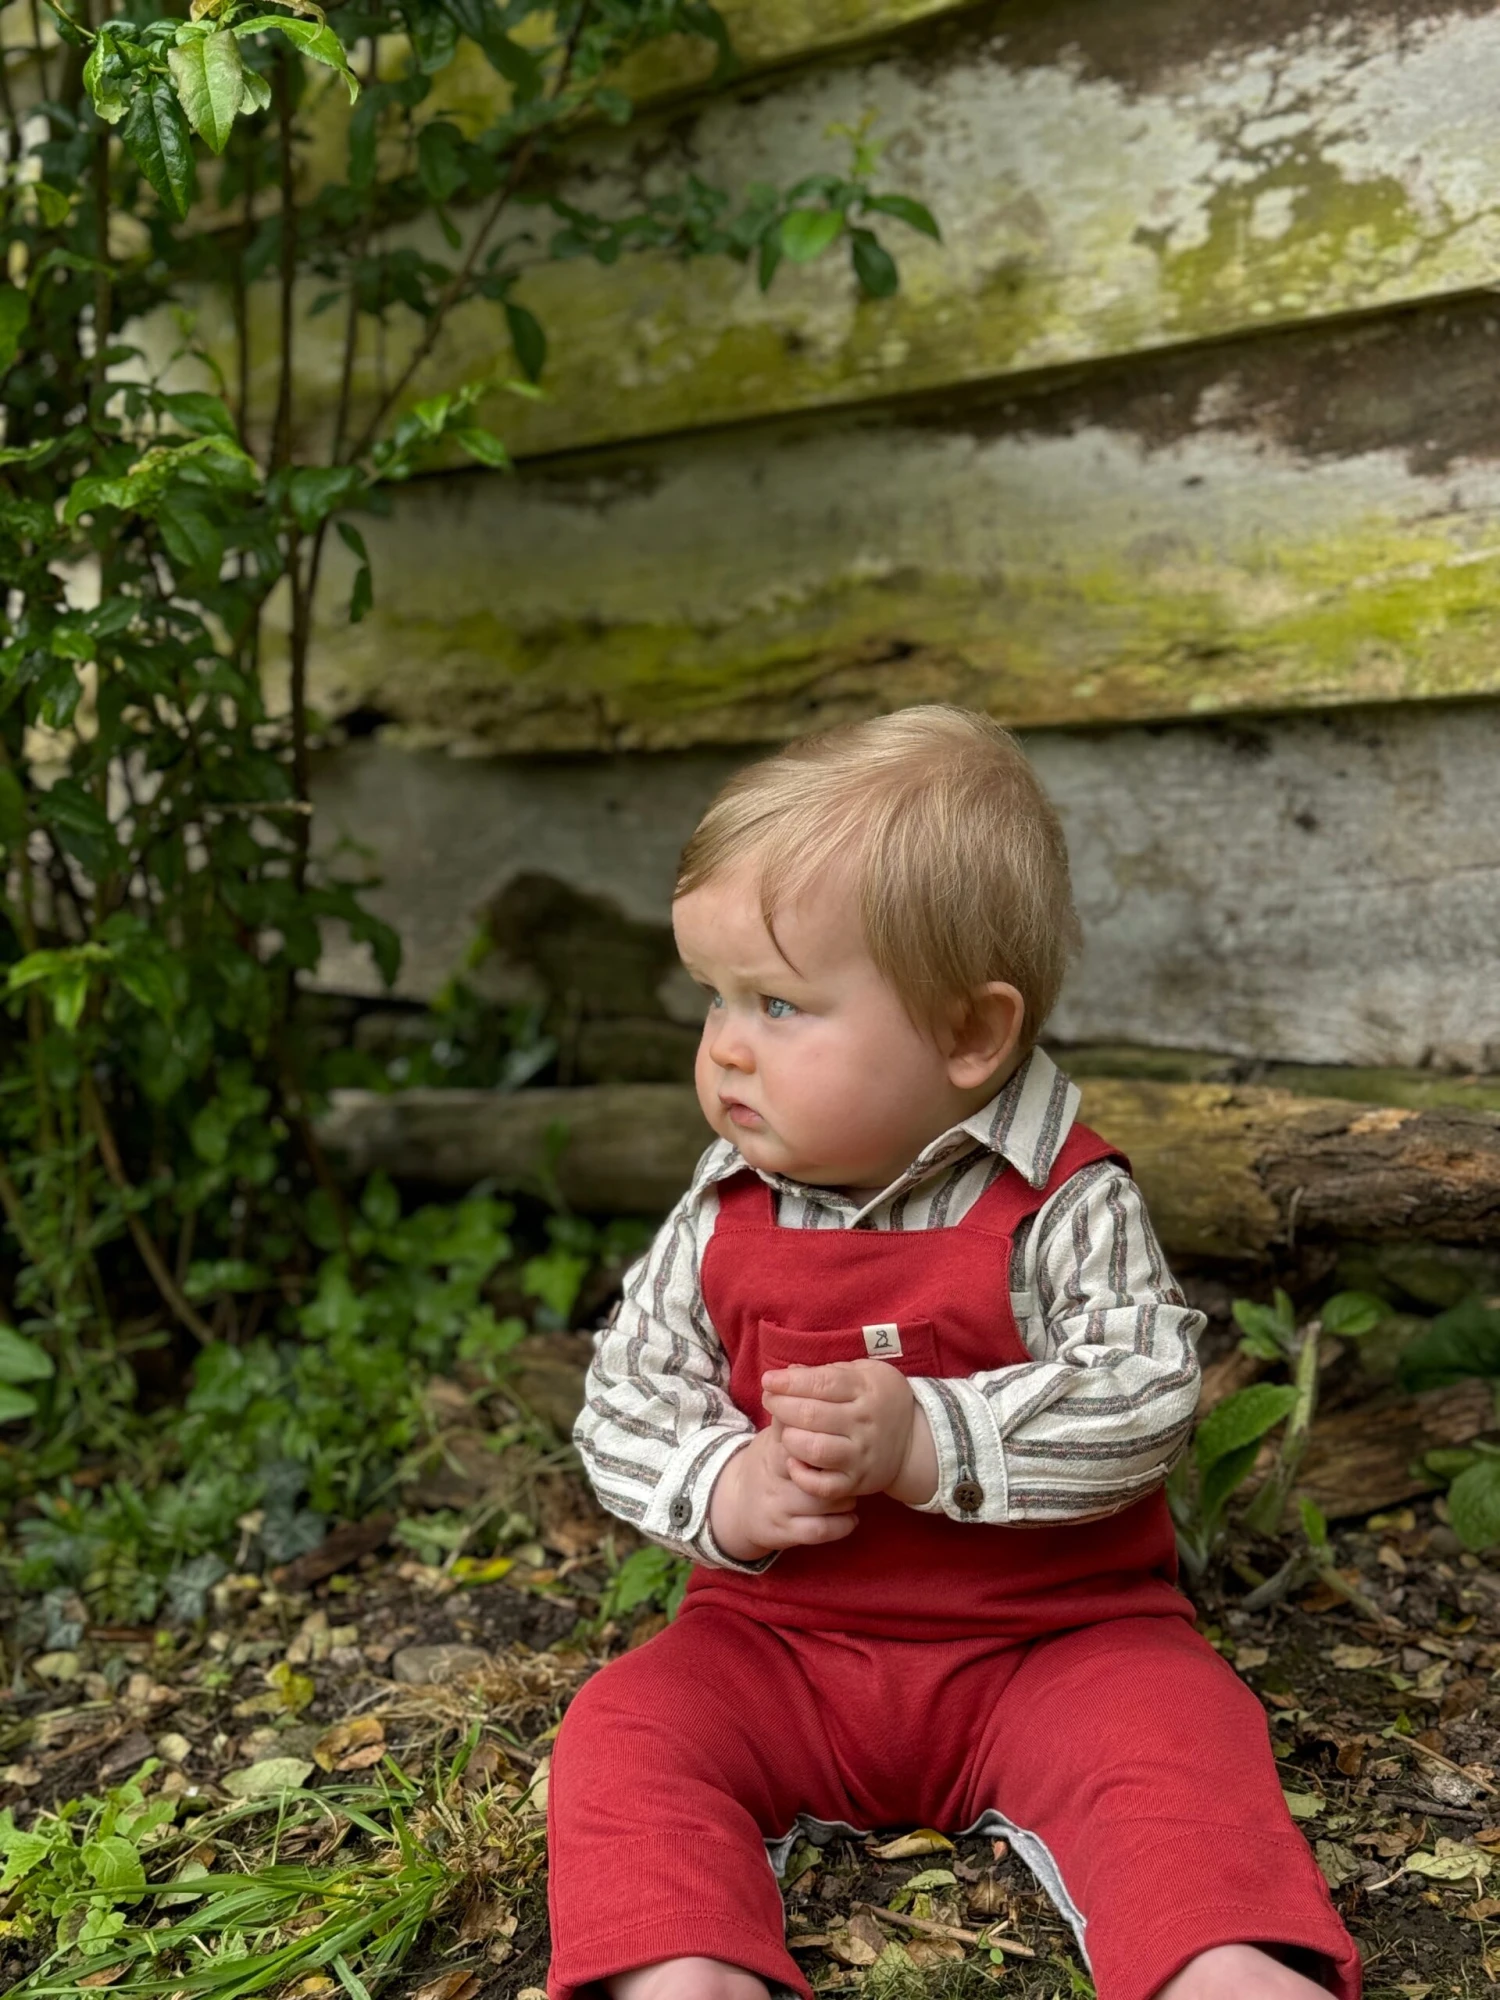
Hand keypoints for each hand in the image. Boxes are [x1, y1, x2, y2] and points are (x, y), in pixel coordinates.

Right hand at [707, 1423, 858, 1562]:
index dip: (820, 1433)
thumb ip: (788, 1409)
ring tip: (852, 1487)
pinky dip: (841, 1524)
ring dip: (845, 1495)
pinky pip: (819, 1531)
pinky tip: (852, 1516)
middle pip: (810, 1470)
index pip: (796, 1436)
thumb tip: (795, 1370)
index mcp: (772, 1450)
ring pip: (821, 1502)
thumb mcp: (773, 1435)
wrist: (736, 1505)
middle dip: (835, 1465)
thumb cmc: (768, 1462)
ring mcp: (779, 1508)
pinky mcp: (785, 1533)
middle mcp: (773, 1479)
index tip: (842, 1430)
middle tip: (853, 1461)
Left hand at [762, 1360, 937, 1506]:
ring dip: (790, 1439)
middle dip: (781, 1406)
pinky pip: (824, 1486)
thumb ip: (828, 1372)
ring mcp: (860, 1455)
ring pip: (815, 1450)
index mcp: (866, 1390)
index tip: (768, 1380)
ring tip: (784, 1431)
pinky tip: (793, 1461)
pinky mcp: (856, 1482)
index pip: (822, 1383)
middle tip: (769, 1401)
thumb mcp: (863, 1374)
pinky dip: (803, 1476)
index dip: (789, 1382)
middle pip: (812, 1415)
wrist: (914, 1441)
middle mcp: (864, 1423)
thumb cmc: (880, 1400)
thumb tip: (790, 1371)